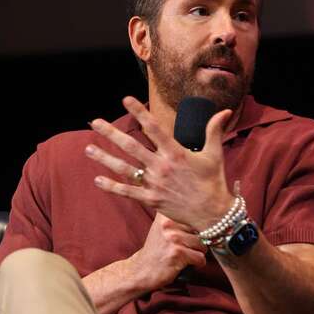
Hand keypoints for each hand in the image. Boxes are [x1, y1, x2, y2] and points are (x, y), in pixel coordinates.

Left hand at [84, 96, 234, 229]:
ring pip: (124, 168)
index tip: (126, 99)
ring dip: (104, 158)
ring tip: (88, 148)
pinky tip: (98, 179)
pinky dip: (112, 186)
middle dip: (110, 133)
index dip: (139, 112)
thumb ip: (214, 131)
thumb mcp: (214, 154)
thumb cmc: (214, 182)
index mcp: (176, 153)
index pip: (154, 128)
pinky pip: (127, 192)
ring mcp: (154, 184)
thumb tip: (225, 111)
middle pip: (131, 146)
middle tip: (94, 122)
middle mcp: (161, 167)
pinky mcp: (151, 200)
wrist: (212, 213)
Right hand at [128, 212, 207, 290]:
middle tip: (187, 247)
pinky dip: (197, 263)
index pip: (196, 215)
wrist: (140, 271)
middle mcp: (169, 224)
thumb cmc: (157, 249)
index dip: (199, 226)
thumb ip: (180, 218)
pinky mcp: (178, 253)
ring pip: (203, 244)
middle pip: (202, 230)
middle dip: (199, 240)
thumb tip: (207, 212)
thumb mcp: (163, 228)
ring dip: (198, 253)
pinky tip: (186, 263)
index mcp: (166, 215)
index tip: (194, 232)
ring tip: (185, 255)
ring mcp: (173, 238)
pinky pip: (201, 257)